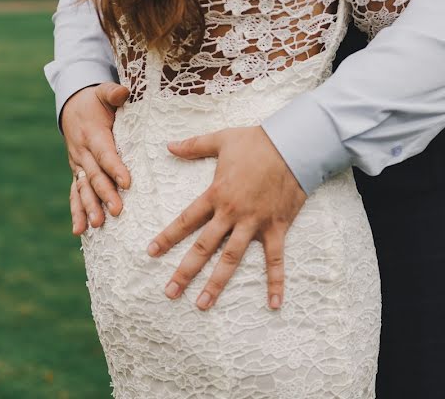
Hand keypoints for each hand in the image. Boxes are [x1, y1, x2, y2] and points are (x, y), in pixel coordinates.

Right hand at [63, 82, 130, 235]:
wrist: (72, 107)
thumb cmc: (95, 101)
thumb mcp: (103, 92)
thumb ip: (113, 93)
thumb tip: (124, 92)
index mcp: (93, 134)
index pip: (105, 154)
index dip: (115, 168)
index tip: (127, 183)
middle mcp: (82, 152)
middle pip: (95, 176)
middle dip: (105, 194)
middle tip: (117, 210)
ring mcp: (78, 165)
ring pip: (83, 189)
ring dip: (89, 207)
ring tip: (96, 225)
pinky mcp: (77, 173)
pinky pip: (75, 193)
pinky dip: (76, 211)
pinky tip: (79, 231)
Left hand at [147, 126, 306, 310]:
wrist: (293, 145)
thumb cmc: (257, 141)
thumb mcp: (221, 139)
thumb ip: (193, 145)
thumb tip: (168, 145)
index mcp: (216, 194)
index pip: (186, 220)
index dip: (168, 237)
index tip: (151, 252)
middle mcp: (232, 213)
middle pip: (204, 247)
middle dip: (185, 271)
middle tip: (170, 292)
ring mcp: (255, 223)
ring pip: (232, 258)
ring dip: (217, 283)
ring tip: (203, 304)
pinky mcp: (277, 227)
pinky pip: (276, 259)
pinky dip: (276, 282)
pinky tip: (274, 304)